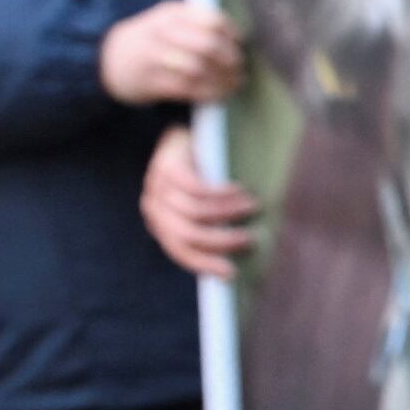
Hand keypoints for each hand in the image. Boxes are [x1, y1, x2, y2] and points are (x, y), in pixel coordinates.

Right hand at [101, 0, 241, 104]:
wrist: (108, 59)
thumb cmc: (152, 40)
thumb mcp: (170, 21)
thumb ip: (199, 24)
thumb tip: (239, 39)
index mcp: (171, 13)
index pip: (212, 21)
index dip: (231, 36)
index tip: (239, 46)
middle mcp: (161, 32)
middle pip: (207, 45)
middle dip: (230, 60)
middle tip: (239, 69)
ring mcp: (153, 57)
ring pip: (199, 68)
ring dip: (222, 79)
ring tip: (233, 84)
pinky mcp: (150, 81)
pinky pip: (187, 88)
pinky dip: (208, 93)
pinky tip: (218, 94)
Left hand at [141, 123, 260, 279]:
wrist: (184, 135)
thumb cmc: (199, 175)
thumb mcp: (198, 206)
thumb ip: (206, 228)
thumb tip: (234, 262)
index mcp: (161, 222)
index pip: (179, 250)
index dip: (204, 264)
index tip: (232, 273)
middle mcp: (155, 206)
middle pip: (187, 235)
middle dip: (221, 241)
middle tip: (250, 239)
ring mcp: (158, 185)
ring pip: (195, 212)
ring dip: (229, 213)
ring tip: (253, 207)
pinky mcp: (168, 165)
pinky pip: (197, 188)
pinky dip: (222, 192)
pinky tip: (240, 189)